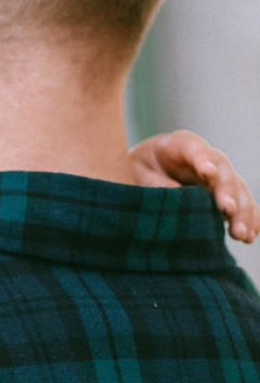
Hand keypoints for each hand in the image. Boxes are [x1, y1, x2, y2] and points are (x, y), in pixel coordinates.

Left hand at [130, 131, 258, 242]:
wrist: (141, 177)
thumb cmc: (136, 169)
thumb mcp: (134, 171)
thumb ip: (152, 181)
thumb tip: (176, 194)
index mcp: (178, 145)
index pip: (193, 147)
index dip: (202, 158)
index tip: (207, 172)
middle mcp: (205, 160)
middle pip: (223, 171)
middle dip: (227, 191)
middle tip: (226, 209)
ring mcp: (218, 179)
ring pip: (238, 191)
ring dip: (242, 212)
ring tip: (240, 234)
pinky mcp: (225, 198)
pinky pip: (244, 207)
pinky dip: (250, 220)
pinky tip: (249, 236)